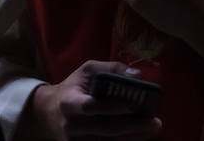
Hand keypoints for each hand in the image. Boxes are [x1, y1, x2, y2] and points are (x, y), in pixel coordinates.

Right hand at [24, 60, 160, 140]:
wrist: (48, 114)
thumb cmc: (72, 88)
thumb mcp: (86, 71)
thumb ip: (110, 69)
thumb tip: (137, 75)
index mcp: (69, 102)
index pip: (90, 107)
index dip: (111, 108)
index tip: (133, 104)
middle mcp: (72, 125)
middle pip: (105, 130)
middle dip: (132, 126)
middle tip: (155, 121)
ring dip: (133, 137)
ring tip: (152, 128)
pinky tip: (140, 136)